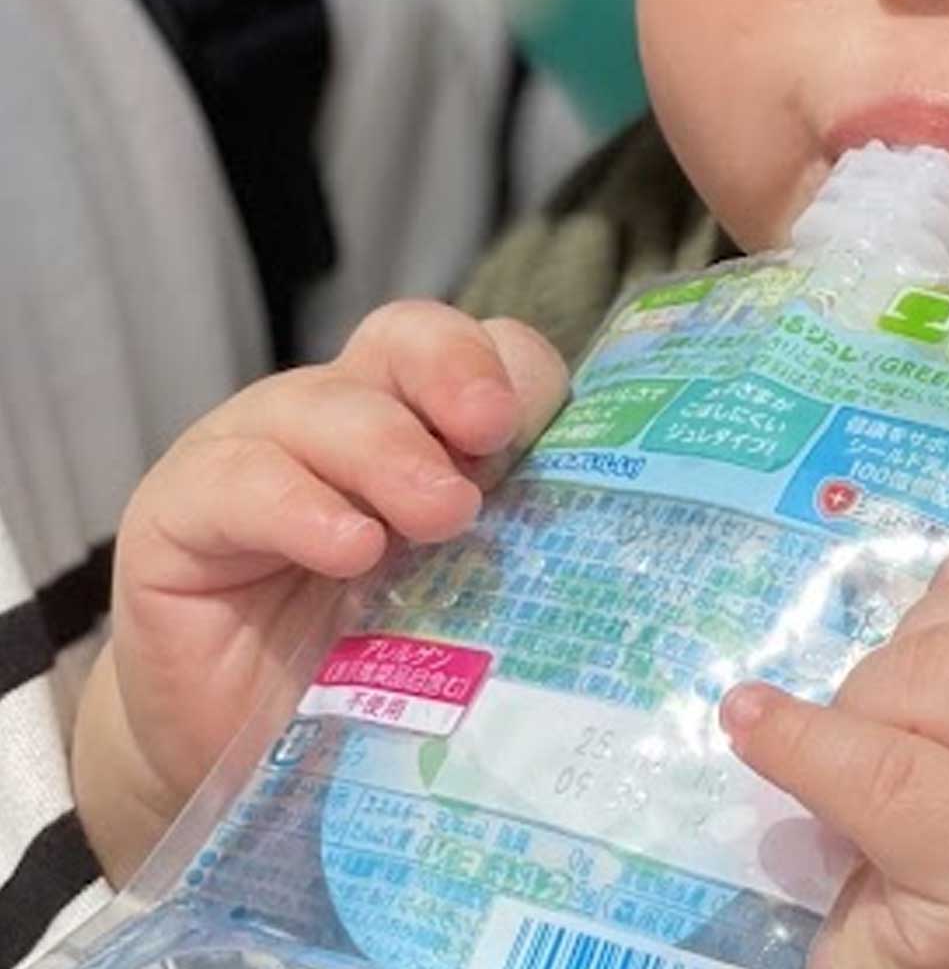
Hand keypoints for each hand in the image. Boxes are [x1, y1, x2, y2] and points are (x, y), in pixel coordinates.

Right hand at [73, 303, 567, 882]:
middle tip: (493, 437)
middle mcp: (343, 416)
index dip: (515, 374)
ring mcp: (253, 452)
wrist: (249, 772)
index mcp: (423, 422)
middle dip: (456, 371)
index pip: (484, 350)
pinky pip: (240, 481)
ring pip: (324, 403)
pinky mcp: (178, 514)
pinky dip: (301, 507)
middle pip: (404, 339)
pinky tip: (350, 548)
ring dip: (389, 452)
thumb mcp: (465, 601)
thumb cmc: (376, 676)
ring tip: (439, 517)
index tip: (539, 429)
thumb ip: (519, 547)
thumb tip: (608, 533)